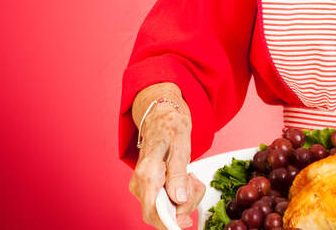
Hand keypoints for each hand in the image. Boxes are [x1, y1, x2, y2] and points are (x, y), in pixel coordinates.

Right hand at [128, 102, 205, 228]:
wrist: (160, 116)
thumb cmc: (170, 126)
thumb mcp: (181, 145)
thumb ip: (178, 174)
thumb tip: (178, 200)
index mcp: (147, 172)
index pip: (153, 211)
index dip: (170, 221)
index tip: (186, 222)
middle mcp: (140, 183)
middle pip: (162, 212)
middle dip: (184, 205)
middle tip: (195, 183)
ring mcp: (142, 187)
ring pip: (166, 208)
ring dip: (185, 198)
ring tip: (190, 176)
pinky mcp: (148, 188)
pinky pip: (166, 201)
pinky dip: (180, 194)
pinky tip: (185, 178)